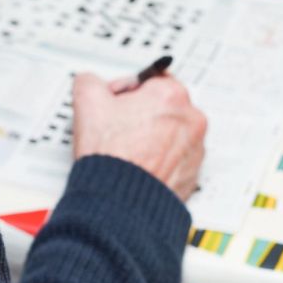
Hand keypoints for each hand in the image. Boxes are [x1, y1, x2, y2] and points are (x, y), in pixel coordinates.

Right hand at [72, 73, 206, 200]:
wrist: (120, 202)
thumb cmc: (112, 156)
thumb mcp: (87, 103)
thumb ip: (90, 82)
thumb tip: (91, 83)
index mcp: (171, 95)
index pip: (149, 80)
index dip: (127, 91)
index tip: (116, 103)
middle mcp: (191, 120)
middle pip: (163, 107)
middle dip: (141, 114)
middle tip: (118, 127)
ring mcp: (195, 149)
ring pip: (171, 134)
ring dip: (152, 138)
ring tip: (127, 149)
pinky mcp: (192, 174)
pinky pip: (175, 160)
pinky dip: (159, 161)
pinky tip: (137, 165)